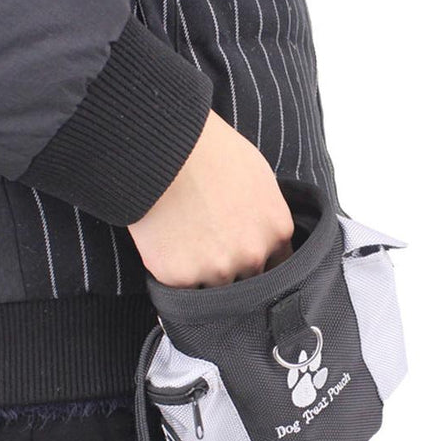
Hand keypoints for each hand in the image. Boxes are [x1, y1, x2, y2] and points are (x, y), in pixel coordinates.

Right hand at [128, 108, 293, 287]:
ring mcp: (216, 270)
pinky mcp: (180, 278)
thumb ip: (267, 215)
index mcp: (276, 231)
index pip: (279, 266)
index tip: (244, 256)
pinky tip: (166, 244)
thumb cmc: (209, 152)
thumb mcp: (258, 177)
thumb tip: (265, 234)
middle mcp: (251, 256)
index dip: (260, 262)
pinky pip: (180, 288)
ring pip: (213, 289)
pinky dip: (173, 272)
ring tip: (184, 243)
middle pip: (248, 281)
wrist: (162, 151)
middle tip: (209, 247)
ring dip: (201, 275)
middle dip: (232, 270)